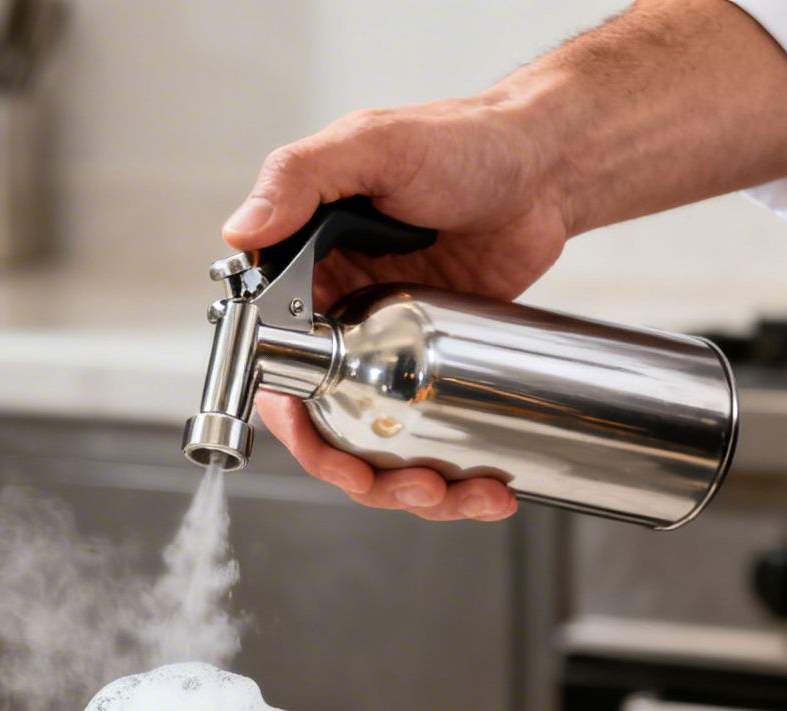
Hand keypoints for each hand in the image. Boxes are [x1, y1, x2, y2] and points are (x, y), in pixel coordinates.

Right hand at [223, 95, 570, 522]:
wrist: (549, 162)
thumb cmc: (460, 139)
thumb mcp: (371, 146)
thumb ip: (299, 179)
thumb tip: (237, 233)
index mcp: (300, 272)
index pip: (268, 364)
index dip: (289, 418)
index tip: (320, 443)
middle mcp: (334, 317)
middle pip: (321, 422)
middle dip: (354, 468)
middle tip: (398, 485)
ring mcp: (387, 348)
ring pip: (377, 441)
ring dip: (405, 487)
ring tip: (453, 493)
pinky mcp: (439, 365)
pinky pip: (430, 434)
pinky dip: (454, 470)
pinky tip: (487, 486)